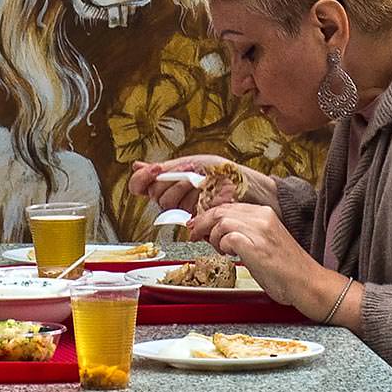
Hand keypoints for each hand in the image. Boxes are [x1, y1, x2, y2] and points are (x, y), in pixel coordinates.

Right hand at [126, 156, 277, 212]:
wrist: (254, 192)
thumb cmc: (229, 175)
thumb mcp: (197, 164)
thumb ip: (167, 169)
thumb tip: (137, 167)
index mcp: (172, 180)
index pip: (142, 185)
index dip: (143, 179)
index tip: (154, 171)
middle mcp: (176, 198)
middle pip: (156, 195)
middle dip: (172, 184)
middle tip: (190, 178)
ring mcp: (187, 212)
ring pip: (168, 208)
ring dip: (185, 194)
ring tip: (202, 188)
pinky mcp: (198, 227)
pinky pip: (186, 224)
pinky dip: (195, 211)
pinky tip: (205, 203)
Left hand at [190, 202, 330, 311]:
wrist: (307, 283)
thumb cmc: (286, 269)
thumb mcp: (264, 242)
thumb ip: (244, 233)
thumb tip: (217, 232)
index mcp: (264, 213)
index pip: (228, 206)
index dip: (208, 215)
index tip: (198, 224)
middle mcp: (262, 217)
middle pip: (221, 211)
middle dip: (202, 223)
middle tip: (194, 235)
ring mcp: (260, 231)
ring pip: (221, 221)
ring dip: (213, 237)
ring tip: (219, 250)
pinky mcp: (257, 247)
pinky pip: (228, 238)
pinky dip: (222, 246)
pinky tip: (229, 254)